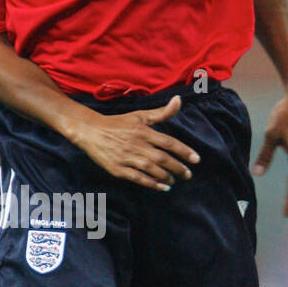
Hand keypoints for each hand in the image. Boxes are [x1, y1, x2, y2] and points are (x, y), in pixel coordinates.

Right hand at [75, 95, 199, 190]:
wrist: (91, 131)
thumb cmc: (118, 123)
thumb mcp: (140, 115)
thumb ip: (162, 112)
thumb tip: (179, 99)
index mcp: (143, 131)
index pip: (169, 142)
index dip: (184, 151)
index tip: (196, 159)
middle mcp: (137, 144)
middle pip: (163, 159)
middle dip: (178, 168)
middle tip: (188, 174)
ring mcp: (127, 158)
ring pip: (152, 170)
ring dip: (166, 177)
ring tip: (174, 180)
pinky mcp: (118, 169)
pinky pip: (138, 178)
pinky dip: (152, 184)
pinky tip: (162, 187)